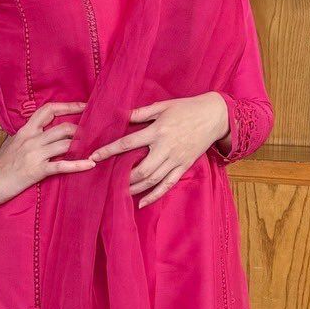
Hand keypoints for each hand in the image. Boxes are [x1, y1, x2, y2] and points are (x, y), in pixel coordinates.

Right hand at [0, 100, 95, 205]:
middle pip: (63, 128)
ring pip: (66, 144)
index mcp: (26, 130)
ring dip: (82, 146)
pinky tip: (90, 164)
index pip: (48, 110)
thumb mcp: (12, 142)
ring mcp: (35, 154)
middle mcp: (32, 139)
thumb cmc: (2, 164)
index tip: (83, 106)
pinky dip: (79, 165)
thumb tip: (42, 128)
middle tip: (91, 136)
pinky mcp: (38, 170)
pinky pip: (62, 166)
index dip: (68, 106)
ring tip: (94, 149)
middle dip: (81, 131)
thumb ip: (27, 134)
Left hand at [90, 93, 230, 207]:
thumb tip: (120, 115)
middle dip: (123, 177)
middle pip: (141, 169)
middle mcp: (166, 148)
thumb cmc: (186, 108)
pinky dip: (155, 195)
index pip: (128, 143)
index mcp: (158, 131)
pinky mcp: (184, 166)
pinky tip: (142, 202)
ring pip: (153, 180)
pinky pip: (168, 184)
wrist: (214, 116)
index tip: (94, 157)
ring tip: (120, 192)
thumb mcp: (163, 106)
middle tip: (107, 180)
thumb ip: (141, 113)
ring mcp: (176, 159)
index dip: (109, 151)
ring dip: (135, 188)